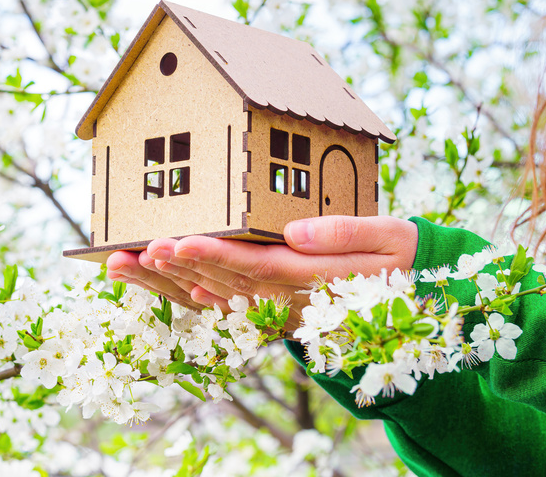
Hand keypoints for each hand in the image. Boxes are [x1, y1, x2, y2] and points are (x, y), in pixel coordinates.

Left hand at [106, 216, 417, 326]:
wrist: (418, 295)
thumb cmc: (403, 257)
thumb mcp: (391, 237)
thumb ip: (344, 233)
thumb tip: (294, 233)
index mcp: (314, 277)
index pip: (253, 266)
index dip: (212, 256)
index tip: (174, 243)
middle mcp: (290, 299)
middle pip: (223, 284)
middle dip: (174, 268)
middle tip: (129, 252)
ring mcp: (281, 310)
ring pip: (218, 297)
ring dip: (171, 284)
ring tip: (127, 265)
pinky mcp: (278, 312)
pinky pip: (231, 308)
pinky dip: (198, 298)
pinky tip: (171, 284)